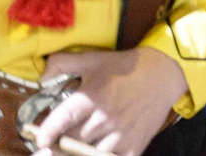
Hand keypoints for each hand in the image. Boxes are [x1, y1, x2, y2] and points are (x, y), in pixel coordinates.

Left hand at [32, 48, 187, 155]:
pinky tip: (98, 151)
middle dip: (60, 144)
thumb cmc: (126, 67)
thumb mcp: (94, 60)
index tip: (40, 139)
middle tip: (56, 143)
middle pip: (71, 142)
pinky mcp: (135, 144)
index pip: (63, 120)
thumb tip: (42, 76)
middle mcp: (105, 118)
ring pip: (89, 155)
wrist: (164, 72)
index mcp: (92, 98)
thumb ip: (64, 63)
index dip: (47, 132)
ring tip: (76, 147)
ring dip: (80, 152)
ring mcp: (121, 133)